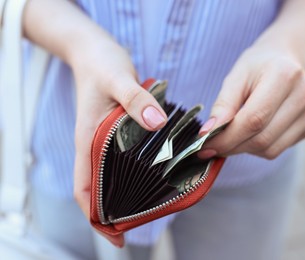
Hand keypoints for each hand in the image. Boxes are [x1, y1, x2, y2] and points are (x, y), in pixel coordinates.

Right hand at [71, 41, 166, 246]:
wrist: (94, 50)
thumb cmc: (100, 64)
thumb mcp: (118, 78)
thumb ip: (136, 99)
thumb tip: (156, 123)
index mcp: (87, 140)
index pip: (83, 188)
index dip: (95, 216)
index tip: (114, 235)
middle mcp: (94, 145)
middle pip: (99, 189)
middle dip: (115, 212)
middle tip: (140, 225)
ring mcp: (105, 139)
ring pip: (111, 176)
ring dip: (126, 194)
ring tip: (150, 207)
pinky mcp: (118, 131)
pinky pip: (124, 158)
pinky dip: (136, 171)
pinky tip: (155, 173)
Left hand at [199, 44, 304, 159]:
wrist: (286, 60)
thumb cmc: (257, 67)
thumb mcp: (236, 77)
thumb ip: (223, 105)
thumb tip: (208, 134)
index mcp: (285, 75)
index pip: (254, 119)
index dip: (227, 137)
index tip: (204, 145)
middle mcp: (304, 95)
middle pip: (262, 138)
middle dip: (232, 146)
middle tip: (211, 146)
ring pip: (269, 149)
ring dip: (243, 149)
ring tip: (232, 135)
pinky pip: (277, 149)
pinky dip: (257, 148)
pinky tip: (251, 132)